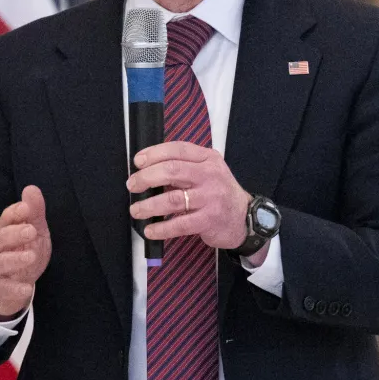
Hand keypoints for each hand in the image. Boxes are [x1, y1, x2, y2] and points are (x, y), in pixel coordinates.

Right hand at [0, 186, 50, 319]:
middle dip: (15, 233)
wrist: (9, 288)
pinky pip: (7, 288)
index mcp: (4, 231)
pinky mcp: (1, 288)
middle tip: (31, 230)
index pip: (5, 219)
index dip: (14, 213)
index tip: (26, 208)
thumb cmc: (21, 252)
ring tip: (31, 256)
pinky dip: (16, 289)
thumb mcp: (33, 232)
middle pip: (1, 239)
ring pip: (1, 263)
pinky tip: (27, 288)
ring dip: (16, 259)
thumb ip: (34, 212)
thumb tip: (31, 188)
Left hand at [127, 142, 250, 249]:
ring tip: (136, 210)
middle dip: (146, 178)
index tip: (137, 161)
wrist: (245, 218)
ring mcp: (211, 198)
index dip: (154, 153)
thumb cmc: (219, 192)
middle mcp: (211, 175)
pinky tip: (150, 230)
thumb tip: (148, 170)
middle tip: (133, 185)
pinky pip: (180, 224)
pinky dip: (161, 228)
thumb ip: (185, 167)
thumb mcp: (209, 171)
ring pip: (172, 199)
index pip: (178, 150)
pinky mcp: (209, 220)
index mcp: (208, 158)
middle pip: (172, 171)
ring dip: (149, 205)